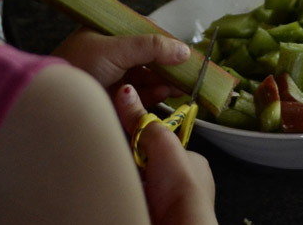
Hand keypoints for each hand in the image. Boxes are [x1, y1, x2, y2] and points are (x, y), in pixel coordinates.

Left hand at [53, 29, 190, 106]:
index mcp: (107, 32)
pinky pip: (141, 94)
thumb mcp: (115, 48)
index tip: (183, 50)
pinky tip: (167, 92)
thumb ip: (150, 47)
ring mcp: (113, 76)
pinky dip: (155, 94)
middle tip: (190, 70)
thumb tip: (183, 49)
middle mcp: (111, 52)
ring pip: (147, 76)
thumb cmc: (78, 65)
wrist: (55, 103)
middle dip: (169, 64)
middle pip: (148, 56)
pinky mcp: (115, 98)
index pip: (143, 31)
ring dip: (165, 80)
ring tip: (183, 84)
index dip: (164, 40)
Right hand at [113, 84, 216, 224]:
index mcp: (193, 164)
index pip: (162, 146)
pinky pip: (134, 201)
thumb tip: (126, 91)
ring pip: (141, 186)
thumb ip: (143, 120)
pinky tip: (115, 194)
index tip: (124, 139)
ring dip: (126, 181)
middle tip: (113, 157)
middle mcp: (184, 185)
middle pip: (149, 167)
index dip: (142, 142)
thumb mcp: (162, 143)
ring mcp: (169, 205)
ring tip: (109, 174)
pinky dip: (124, 197)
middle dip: (132, 163)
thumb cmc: (180, 186)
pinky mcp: (154, 216)